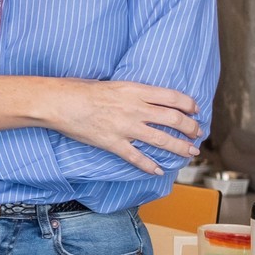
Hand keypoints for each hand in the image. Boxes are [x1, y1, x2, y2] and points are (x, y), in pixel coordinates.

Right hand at [37, 78, 203, 175]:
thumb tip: (142, 99)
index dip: (189, 104)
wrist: (57, 102)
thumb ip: (130, 92)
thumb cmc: (78, 89)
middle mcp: (135, 109)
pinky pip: (137, 157)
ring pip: (162, 140)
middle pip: (174, 119)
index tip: (195, 110)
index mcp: (134, 91)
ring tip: (190, 152)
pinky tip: (158, 170)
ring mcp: (125, 127)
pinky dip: (150, 166)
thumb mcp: (110, 83)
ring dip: (180, 147)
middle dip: (190, 128)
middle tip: (196, 133)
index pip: (173, 97)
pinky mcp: (113, 143)